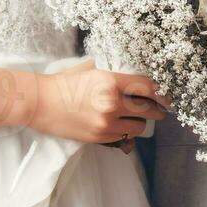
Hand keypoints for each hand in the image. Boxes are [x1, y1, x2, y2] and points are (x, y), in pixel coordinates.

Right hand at [31, 59, 171, 146]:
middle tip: (160, 109)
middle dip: (158, 109)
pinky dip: (126, 131)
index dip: (161, 91)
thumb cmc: (63, 83)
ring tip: (137, 117)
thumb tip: (133, 75)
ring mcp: (106, 123)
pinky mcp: (100, 137)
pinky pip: (124, 137)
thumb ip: (112, 73)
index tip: (166, 95)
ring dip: (141, 122)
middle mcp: (111, 103)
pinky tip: (121, 125)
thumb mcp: (89, 69)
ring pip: (139, 126)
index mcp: (110, 81)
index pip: (147, 87)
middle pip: (149, 109)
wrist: (40, 103)